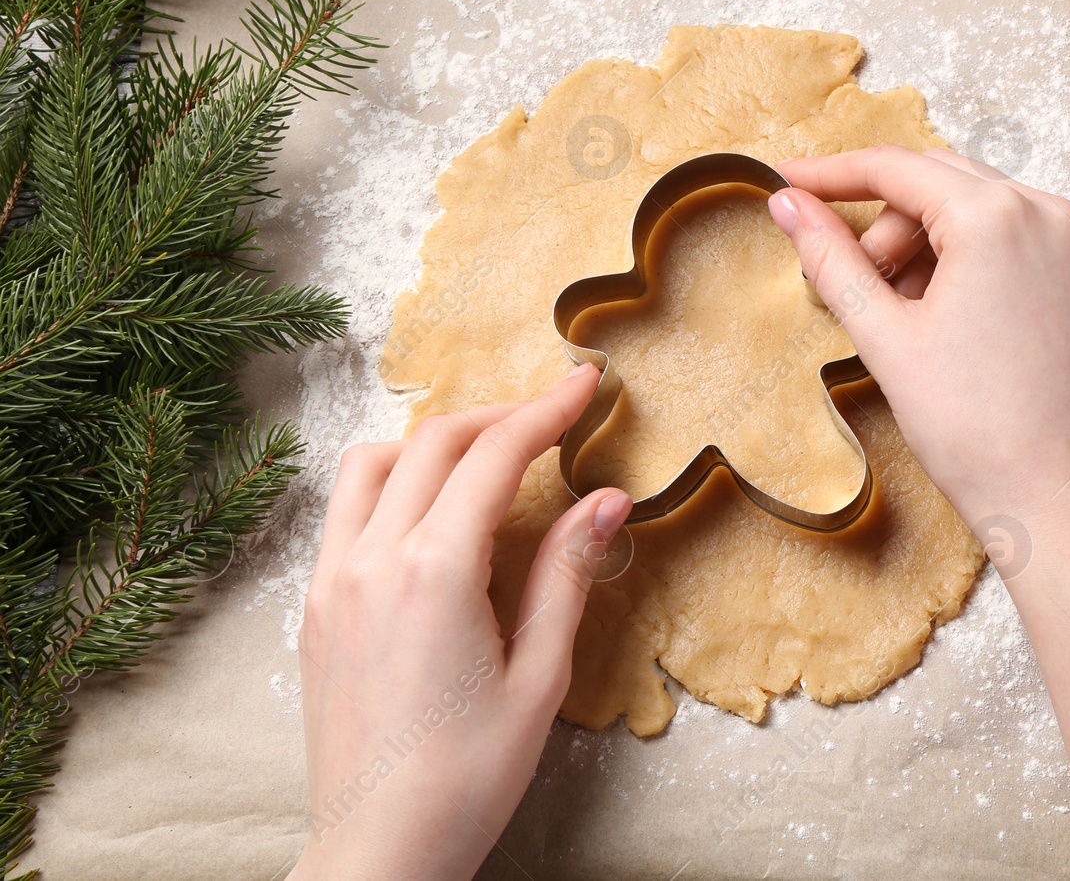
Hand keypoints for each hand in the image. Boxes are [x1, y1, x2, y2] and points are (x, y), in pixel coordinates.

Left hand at [287, 364, 630, 880]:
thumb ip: (567, 574)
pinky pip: (345, 509)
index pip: (493, 456)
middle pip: (432, 442)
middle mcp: (372, 560)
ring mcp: (333, 580)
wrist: (380, 847)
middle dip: (496, 416)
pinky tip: (428, 507)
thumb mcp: (540, 677)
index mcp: (435, 572)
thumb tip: (605, 498)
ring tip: (485, 454)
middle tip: (549, 414)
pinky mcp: (315, 607)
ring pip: (373, 463)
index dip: (544, 410)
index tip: (583, 383)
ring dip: (432, 440)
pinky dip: (389, 480)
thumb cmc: (468, 777)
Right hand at [771, 145, 1069, 530]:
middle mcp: (1049, 213)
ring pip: (979, 209)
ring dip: (928, 243)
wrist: (1056, 500)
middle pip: (939, 182)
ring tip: (906, 315)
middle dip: (883, 222)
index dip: (830, 174)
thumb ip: (832, 259)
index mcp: (997, 218)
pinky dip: (973, 260)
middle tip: (847, 277)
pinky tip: (951, 319)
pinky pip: (1018, 239)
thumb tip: (790, 206)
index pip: (895, 168)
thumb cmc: (977, 431)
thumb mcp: (886, 338)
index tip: (786, 182)